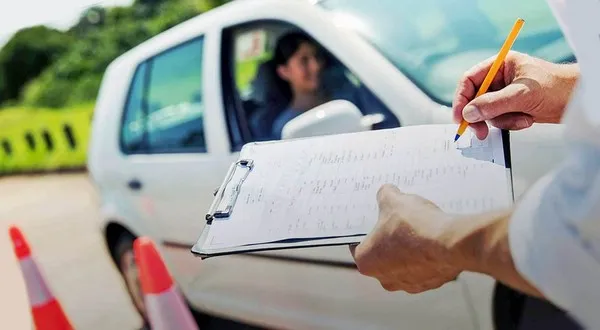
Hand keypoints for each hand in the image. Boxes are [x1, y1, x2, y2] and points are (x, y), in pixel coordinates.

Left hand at [349, 184, 461, 292]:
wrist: (450, 243)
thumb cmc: (414, 226)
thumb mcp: (393, 201)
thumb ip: (385, 195)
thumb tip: (386, 192)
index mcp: (366, 262)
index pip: (358, 245)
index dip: (367, 230)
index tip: (375, 221)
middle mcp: (384, 279)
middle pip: (382, 255)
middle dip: (389, 240)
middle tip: (398, 223)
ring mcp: (408, 285)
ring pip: (404, 263)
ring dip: (409, 250)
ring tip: (418, 230)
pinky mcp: (430, 284)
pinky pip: (424, 268)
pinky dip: (427, 256)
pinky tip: (433, 240)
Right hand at [453, 51, 578, 139]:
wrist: (577, 99)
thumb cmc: (556, 87)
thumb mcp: (521, 95)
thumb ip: (492, 104)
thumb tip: (468, 113)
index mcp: (500, 65)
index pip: (470, 80)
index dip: (461, 98)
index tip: (459, 116)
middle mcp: (500, 78)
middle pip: (475, 99)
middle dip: (480, 116)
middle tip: (479, 131)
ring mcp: (505, 93)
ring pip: (488, 112)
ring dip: (502, 120)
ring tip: (521, 119)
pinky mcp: (512, 107)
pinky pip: (500, 119)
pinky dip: (511, 123)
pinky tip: (527, 119)